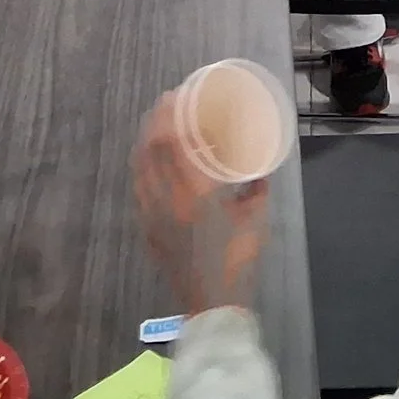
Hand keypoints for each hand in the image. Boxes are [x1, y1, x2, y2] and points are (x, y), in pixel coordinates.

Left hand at [134, 92, 271, 313]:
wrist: (212, 303)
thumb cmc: (238, 259)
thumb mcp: (256, 219)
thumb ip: (257, 188)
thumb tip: (259, 168)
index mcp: (197, 191)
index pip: (174, 142)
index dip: (171, 115)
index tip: (176, 96)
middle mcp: (169, 198)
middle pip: (152, 148)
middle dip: (155, 120)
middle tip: (166, 103)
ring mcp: (153, 213)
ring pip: (140, 166)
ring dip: (145, 140)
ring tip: (156, 125)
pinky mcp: (147, 228)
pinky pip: (139, 187)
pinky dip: (141, 166)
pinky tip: (148, 162)